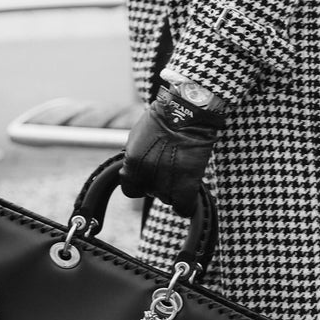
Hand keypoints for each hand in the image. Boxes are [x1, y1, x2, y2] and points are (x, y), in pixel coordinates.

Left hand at [120, 86, 224, 216]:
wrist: (188, 111)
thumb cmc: (164, 118)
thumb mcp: (137, 136)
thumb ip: (133, 158)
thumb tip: (133, 171)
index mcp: (132, 164)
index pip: (130, 190)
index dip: (140, 183)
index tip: (148, 177)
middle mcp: (147, 176)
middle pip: (152, 193)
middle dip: (159, 183)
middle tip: (169, 166)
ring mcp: (167, 182)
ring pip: (168, 199)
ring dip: (174, 189)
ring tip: (181, 169)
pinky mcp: (187, 184)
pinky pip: (184, 207)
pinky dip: (186, 204)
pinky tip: (188, 192)